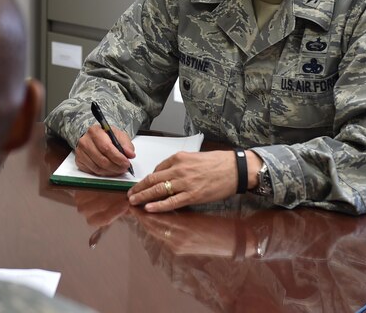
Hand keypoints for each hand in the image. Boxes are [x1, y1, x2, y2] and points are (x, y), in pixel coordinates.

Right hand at [75, 124, 135, 175]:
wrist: (94, 137)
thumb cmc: (107, 136)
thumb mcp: (119, 135)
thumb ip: (126, 145)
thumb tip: (130, 154)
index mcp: (95, 131)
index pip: (106, 148)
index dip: (118, 157)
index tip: (127, 163)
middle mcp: (84, 141)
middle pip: (102, 160)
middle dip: (116, 166)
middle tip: (124, 168)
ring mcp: (80, 152)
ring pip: (97, 168)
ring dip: (111, 171)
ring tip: (119, 169)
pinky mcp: (79, 161)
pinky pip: (93, 171)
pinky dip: (104, 173)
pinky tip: (110, 170)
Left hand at [127, 149, 254, 212]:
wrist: (235, 169)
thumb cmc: (216, 162)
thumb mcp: (193, 157)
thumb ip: (177, 164)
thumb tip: (163, 174)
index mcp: (178, 158)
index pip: (156, 169)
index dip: (146, 179)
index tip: (140, 185)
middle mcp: (179, 169)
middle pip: (153, 180)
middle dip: (139, 188)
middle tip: (130, 194)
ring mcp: (185, 183)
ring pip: (158, 190)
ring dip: (143, 196)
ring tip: (134, 201)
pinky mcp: (193, 196)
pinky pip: (172, 202)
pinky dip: (159, 205)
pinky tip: (149, 208)